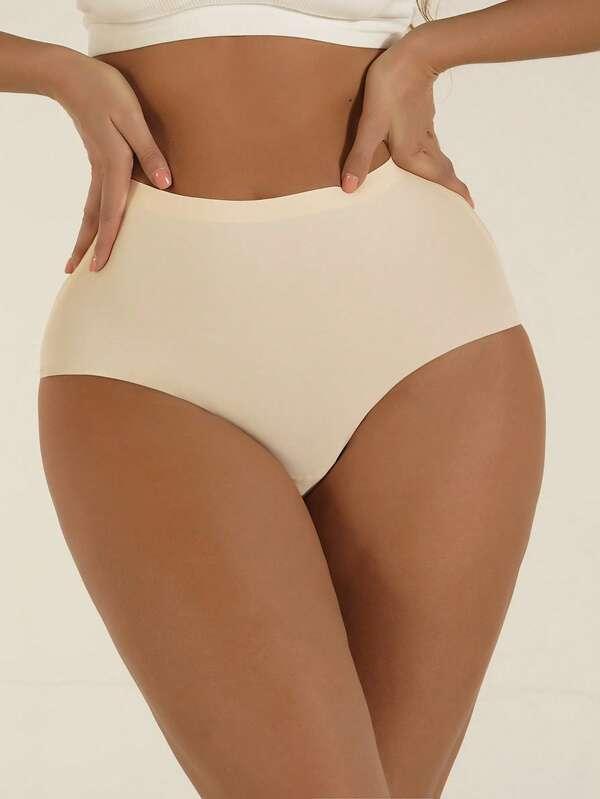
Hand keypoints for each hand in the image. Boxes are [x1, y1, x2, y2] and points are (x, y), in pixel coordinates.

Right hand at [52, 49, 171, 272]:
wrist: (71, 74)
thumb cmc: (107, 91)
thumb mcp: (133, 117)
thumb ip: (150, 151)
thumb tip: (165, 185)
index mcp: (113, 165)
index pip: (112, 213)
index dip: (108, 241)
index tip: (100, 266)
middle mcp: (102, 171)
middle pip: (94, 218)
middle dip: (86, 246)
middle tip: (75, 272)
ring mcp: (96, 166)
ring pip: (91, 208)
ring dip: (86, 234)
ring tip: (79, 255)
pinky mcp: (97, 159)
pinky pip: (94, 195)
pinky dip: (92, 215)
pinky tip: (95, 223)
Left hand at [340, 35, 473, 208]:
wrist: (414, 53)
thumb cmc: (390, 88)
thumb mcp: (371, 125)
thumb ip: (360, 157)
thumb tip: (350, 188)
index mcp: (412, 154)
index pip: (441, 181)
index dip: (456, 196)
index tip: (468, 211)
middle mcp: (422, 147)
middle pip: (444, 174)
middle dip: (452, 192)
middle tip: (461, 207)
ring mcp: (424, 132)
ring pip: (439, 161)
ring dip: (444, 177)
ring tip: (445, 190)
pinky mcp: (422, 119)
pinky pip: (432, 147)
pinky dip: (435, 160)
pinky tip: (426, 158)